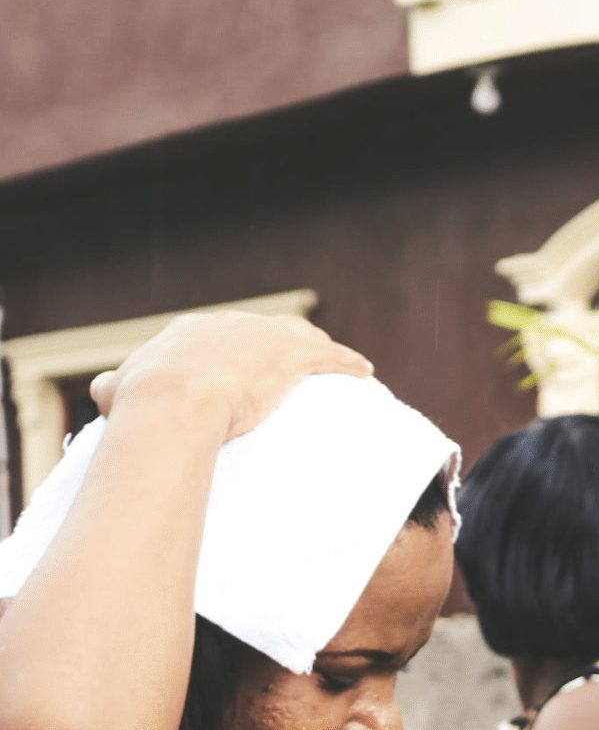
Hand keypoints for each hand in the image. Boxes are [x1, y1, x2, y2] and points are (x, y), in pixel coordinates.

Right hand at [91, 312, 371, 440]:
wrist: (173, 402)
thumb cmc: (143, 404)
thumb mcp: (118, 394)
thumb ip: (112, 388)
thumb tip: (101, 388)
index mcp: (189, 333)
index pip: (217, 337)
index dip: (231, 350)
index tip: (240, 366)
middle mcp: (229, 325)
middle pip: (263, 333)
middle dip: (277, 347)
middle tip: (291, 368)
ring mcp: (263, 336)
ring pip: (301, 338)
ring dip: (319, 350)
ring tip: (333, 366)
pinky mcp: (294, 355)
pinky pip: (331, 356)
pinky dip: (349, 363)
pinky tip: (366, 372)